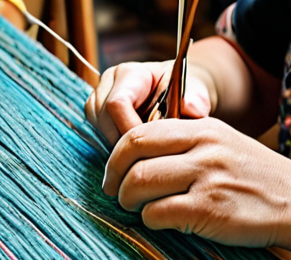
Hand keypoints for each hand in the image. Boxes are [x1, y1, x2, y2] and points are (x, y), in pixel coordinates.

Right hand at [85, 61, 214, 144]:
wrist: (177, 95)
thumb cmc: (185, 94)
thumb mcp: (195, 94)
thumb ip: (195, 101)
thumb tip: (191, 108)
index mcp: (131, 73)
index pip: (117, 104)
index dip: (131, 130)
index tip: (151, 147)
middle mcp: (108, 84)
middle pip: (103, 121)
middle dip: (125, 143)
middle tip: (149, 154)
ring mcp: (97, 101)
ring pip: (98, 132)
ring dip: (119, 147)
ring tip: (144, 152)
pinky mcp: (95, 117)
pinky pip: (98, 138)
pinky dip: (116, 149)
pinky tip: (134, 151)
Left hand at [103, 117, 290, 246]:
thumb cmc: (253, 177)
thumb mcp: (221, 144)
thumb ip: (183, 144)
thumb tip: (134, 158)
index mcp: (201, 128)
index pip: (139, 132)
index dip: (116, 155)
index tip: (114, 173)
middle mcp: (202, 148)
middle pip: (132, 153)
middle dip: (114, 177)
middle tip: (116, 193)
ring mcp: (206, 178)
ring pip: (139, 183)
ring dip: (129, 201)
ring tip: (138, 209)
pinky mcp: (209, 209)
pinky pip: (158, 214)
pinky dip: (150, 221)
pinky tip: (163, 222)